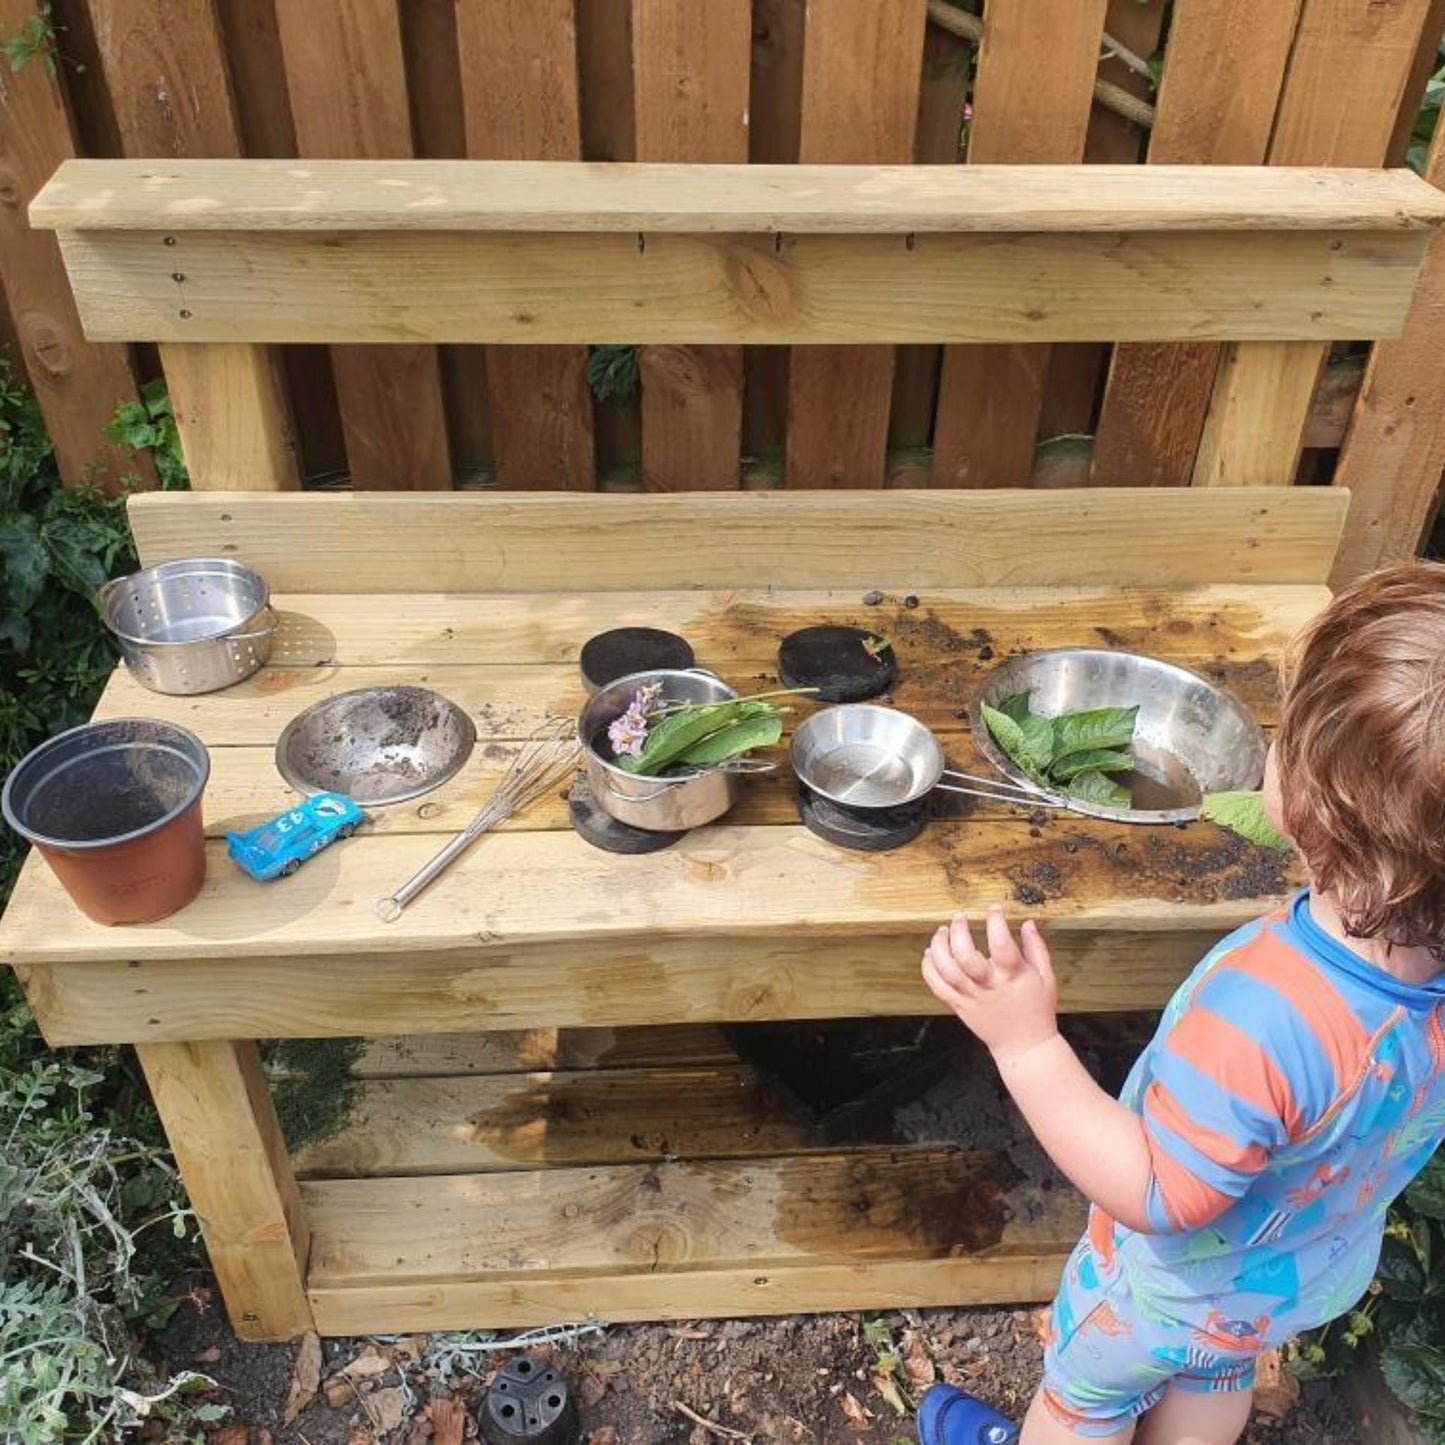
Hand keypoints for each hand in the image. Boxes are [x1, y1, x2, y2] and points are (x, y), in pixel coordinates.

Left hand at [922, 905, 1058, 1062]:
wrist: (1024, 1046)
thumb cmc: (1037, 1010)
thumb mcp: (1047, 977)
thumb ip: (1036, 948)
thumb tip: (1028, 923)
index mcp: (1013, 977)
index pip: (1002, 945)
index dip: (995, 923)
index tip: (994, 909)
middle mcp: (990, 986)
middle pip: (966, 957)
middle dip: (958, 932)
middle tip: (958, 917)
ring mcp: (972, 997)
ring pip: (947, 970)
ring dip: (939, 947)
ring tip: (941, 931)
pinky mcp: (960, 1007)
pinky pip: (937, 987)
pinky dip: (929, 968)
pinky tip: (930, 953)